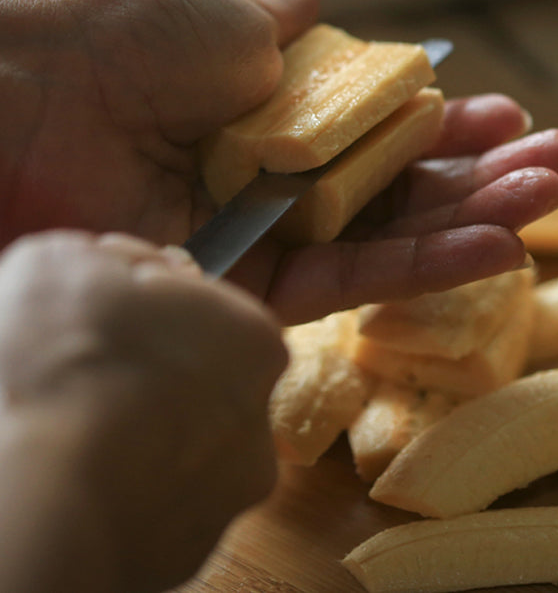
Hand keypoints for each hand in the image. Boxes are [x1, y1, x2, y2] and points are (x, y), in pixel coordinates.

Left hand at [0, 0, 557, 320]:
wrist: (27, 109)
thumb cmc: (122, 45)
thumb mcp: (224, 14)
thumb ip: (281, 6)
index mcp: (285, 112)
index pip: (388, 127)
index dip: (451, 124)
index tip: (510, 114)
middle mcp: (286, 178)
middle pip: (404, 186)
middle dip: (488, 174)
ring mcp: (273, 237)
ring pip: (393, 236)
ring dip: (477, 219)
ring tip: (550, 198)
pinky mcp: (255, 291)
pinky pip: (353, 279)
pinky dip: (425, 266)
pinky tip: (497, 245)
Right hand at [0, 230, 285, 592]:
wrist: (37, 499)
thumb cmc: (67, 362)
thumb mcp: (71, 262)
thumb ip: (117, 262)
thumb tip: (120, 272)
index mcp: (254, 337)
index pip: (206, 308)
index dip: (151, 305)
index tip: (107, 313)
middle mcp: (262, 415)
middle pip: (201, 377)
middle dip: (153, 370)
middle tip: (87, 373)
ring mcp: (231, 489)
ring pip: (182, 445)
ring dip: (141, 433)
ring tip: (75, 429)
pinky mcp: (193, 553)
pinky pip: (158, 503)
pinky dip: (126, 489)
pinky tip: (81, 475)